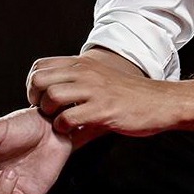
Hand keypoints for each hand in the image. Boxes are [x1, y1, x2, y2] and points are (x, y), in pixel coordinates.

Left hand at [27, 50, 177, 137]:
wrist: (160, 101)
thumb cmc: (130, 94)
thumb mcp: (100, 78)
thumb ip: (77, 82)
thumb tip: (52, 95)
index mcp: (83, 64)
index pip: (40, 66)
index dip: (33, 84)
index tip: (40, 98)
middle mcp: (86, 72)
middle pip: (40, 79)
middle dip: (36, 98)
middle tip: (46, 111)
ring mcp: (94, 90)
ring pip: (51, 96)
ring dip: (49, 113)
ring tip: (59, 121)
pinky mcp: (102, 109)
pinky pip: (69, 117)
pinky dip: (64, 127)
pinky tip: (73, 129)